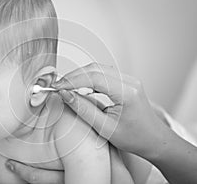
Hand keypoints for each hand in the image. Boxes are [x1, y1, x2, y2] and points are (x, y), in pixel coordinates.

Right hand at [6, 62, 196, 183]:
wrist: (153, 140)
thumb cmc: (134, 138)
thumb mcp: (105, 128)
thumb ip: (83, 109)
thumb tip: (65, 95)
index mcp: (127, 92)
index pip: (94, 78)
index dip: (72, 81)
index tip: (57, 88)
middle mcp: (130, 81)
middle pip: (95, 69)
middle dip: (73, 76)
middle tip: (57, 87)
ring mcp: (129, 79)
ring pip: (98, 69)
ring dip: (80, 76)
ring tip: (65, 87)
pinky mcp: (125, 81)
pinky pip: (103, 74)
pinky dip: (88, 78)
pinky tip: (79, 87)